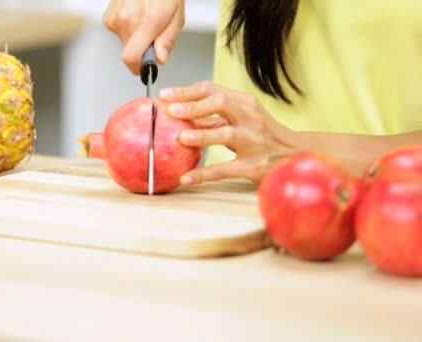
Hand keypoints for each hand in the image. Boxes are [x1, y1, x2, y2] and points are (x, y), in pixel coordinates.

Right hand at [102, 0, 184, 74]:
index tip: (143, 69)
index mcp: (145, 23)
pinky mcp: (108, 16)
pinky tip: (135, 15)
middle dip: (141, 50)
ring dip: (134, 37)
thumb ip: (168, 41)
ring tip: (144, 19)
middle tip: (152, 34)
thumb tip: (160, 59)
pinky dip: (127, 28)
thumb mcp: (176, 17)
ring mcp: (114, 18)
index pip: (130, 58)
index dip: (136, 68)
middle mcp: (126, 21)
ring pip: (123, 42)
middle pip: (129, 52)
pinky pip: (117, 32)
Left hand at [159, 81, 296, 183]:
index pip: (212, 90)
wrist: (296, 155)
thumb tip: (180, 112)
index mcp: (244, 103)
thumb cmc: (263, 135)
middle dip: (193, 106)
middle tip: (170, 111)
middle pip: (220, 104)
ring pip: (225, 135)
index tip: (164, 96)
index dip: (186, 92)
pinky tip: (186, 177)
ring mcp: (253, 142)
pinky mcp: (253, 166)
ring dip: (202, 135)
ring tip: (181, 138)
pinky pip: (225, 169)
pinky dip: (204, 174)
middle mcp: (250, 118)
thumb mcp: (243, 118)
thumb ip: (216, 116)